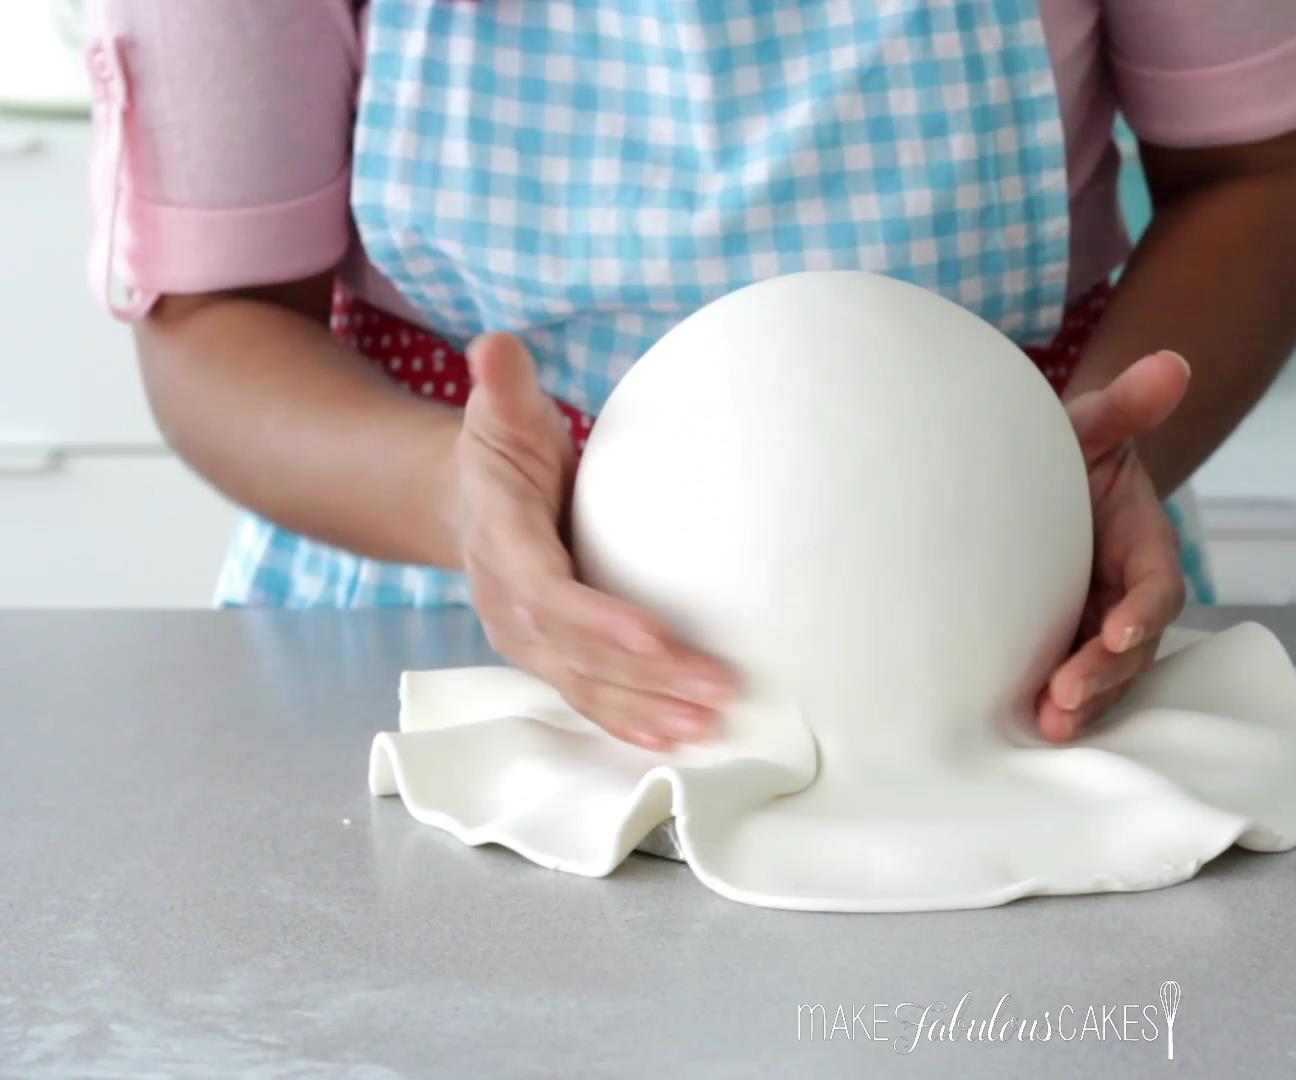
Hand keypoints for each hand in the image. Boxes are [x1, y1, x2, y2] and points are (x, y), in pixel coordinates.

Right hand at [451, 333, 735, 749]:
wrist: (465, 501)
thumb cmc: (501, 454)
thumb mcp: (497, 413)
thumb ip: (500, 385)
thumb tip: (496, 347)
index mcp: (502, 544)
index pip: (551, 592)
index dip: (601, 621)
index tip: (658, 636)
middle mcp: (511, 604)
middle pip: (580, 654)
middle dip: (649, 677)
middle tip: (719, 689)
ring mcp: (529, 639)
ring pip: (589, 686)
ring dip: (649, 710)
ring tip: (711, 725)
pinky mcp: (551, 657)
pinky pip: (590, 698)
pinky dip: (631, 722)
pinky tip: (677, 740)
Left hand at [1037, 350, 1190, 741]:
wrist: (1035, 478)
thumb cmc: (1070, 450)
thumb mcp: (1094, 424)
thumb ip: (1127, 404)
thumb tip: (1171, 363)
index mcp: (1144, 545)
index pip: (1156, 587)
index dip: (1142, 612)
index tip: (1118, 629)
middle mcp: (1126, 594)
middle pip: (1130, 646)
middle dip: (1104, 675)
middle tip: (1065, 698)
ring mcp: (1095, 624)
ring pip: (1103, 676)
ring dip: (1082, 704)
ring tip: (1048, 724)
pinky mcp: (1062, 644)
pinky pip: (1066, 680)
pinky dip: (1053, 704)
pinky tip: (1021, 724)